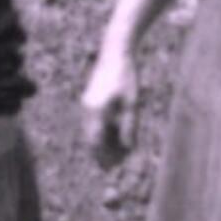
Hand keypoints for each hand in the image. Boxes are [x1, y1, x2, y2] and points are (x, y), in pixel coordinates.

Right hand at [81, 49, 137, 165]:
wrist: (115, 52)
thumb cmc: (126, 77)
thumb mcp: (133, 103)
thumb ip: (129, 126)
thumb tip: (128, 148)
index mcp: (97, 110)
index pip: (95, 142)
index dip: (103, 157)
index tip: (113, 168)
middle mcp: (88, 109)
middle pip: (91, 139)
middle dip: (101, 153)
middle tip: (114, 167)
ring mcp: (87, 104)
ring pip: (90, 132)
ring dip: (102, 144)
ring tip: (117, 154)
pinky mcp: (90, 101)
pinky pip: (93, 123)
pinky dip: (101, 133)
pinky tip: (114, 137)